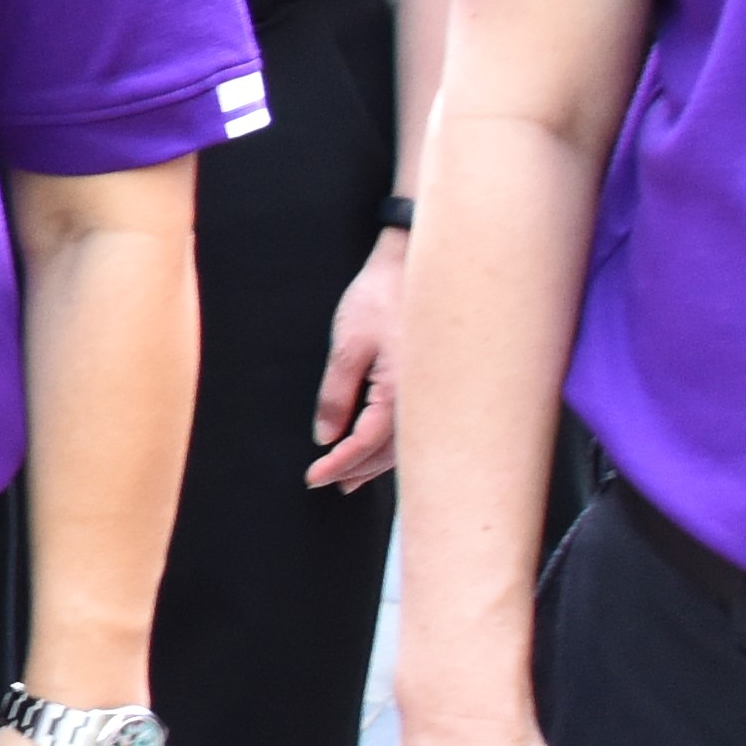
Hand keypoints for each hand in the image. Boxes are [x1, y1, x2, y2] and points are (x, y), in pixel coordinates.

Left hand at [305, 230, 407, 488]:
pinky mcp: (433, 380)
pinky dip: (398, 442)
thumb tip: (325, 436)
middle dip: (358, 470)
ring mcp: (432, 390)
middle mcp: (423, 399)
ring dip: (378, 462)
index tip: (312, 477)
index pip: (365, 444)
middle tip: (329, 484)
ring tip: (352, 477)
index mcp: (400, 392)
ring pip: (408, 442)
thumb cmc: (381, 297)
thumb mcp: (348, 344)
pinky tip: (383, 445)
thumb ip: (335, 394)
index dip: (337, 464)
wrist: (418, 260)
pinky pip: (418, 424)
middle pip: (390, 451)